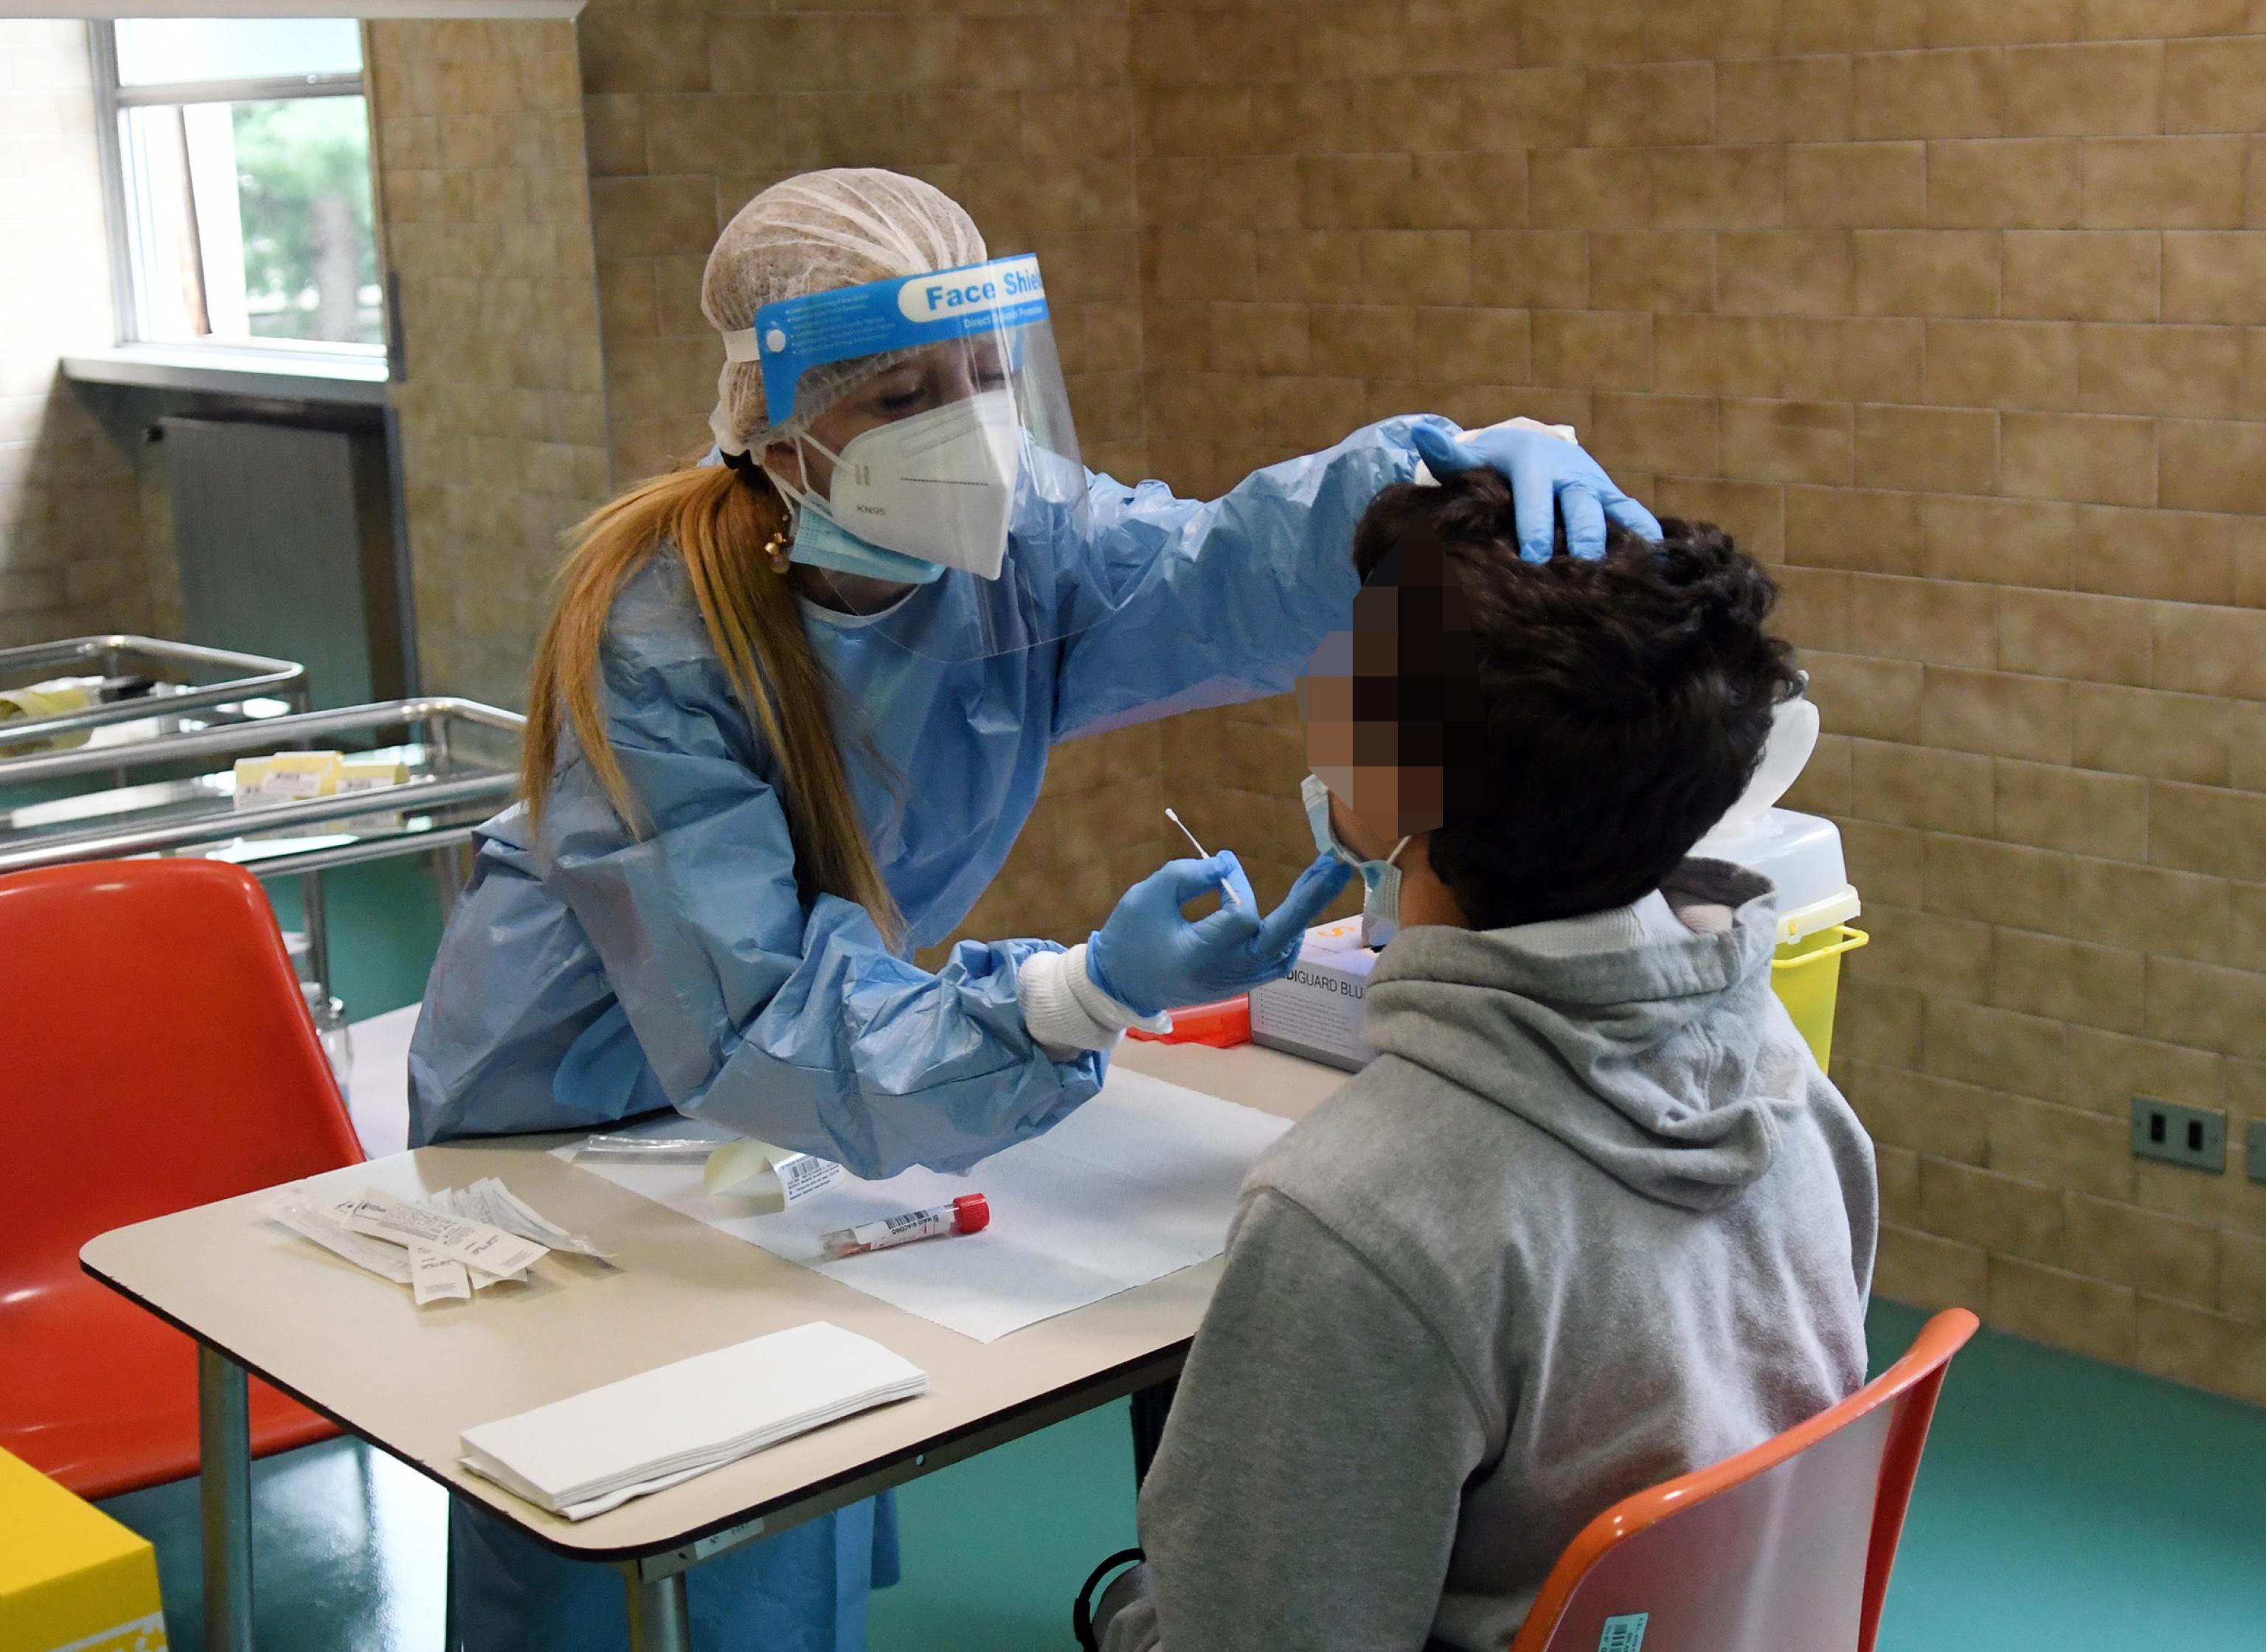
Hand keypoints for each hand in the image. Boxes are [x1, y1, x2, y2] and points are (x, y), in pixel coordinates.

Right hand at [1087, 852, 1353, 1015]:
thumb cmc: (1129, 937)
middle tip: (1336, 864)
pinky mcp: (1240, 984)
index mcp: (1200, 955)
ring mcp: (1236, 983)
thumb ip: (1187, 875)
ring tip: (1323, 877)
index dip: (1236, 883)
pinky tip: (1298, 910)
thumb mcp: (1147, 896)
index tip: (1220, 865)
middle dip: (1310, 899)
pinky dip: (1289, 935)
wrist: (1120, 987)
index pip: (1241, 915)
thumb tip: (1229, 864)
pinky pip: (1277, 961)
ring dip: (1303, 914)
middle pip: (1281, 938)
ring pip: (1284, 951)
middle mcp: (1225, 974)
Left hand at [1410, 420, 1661, 562]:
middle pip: (1581, 508)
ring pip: (1613, 514)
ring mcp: (1596, 485)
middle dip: (1581, 541)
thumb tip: (1421, 434)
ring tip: (1622, 578)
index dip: (1535, 527)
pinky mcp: (1614, 498)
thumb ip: (1447, 455)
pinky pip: (1636, 516)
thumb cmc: (1493, 465)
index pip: (1535, 497)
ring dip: (1619, 544)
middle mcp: (1570, 471)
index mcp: (1533, 461)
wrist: (1530, 449)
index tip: (1532, 560)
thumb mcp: (1471, 459)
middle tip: (1579, 575)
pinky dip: (1648, 538)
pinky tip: (1660, 566)